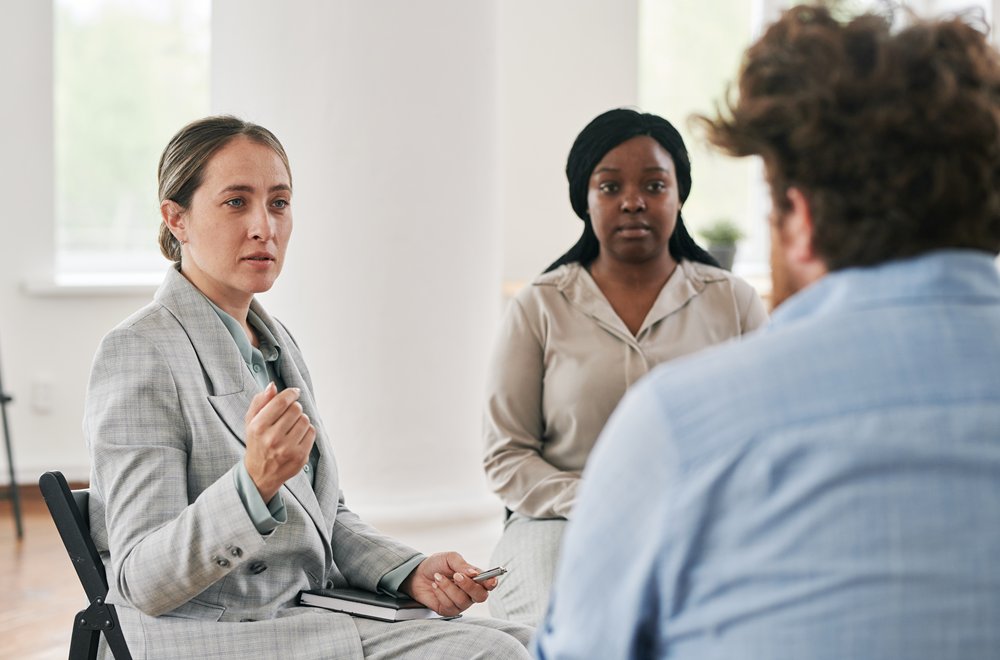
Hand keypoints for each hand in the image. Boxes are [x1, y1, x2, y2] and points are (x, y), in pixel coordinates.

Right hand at [243, 382, 315, 502]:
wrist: (260, 474)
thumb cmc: (257, 443)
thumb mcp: (251, 421)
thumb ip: (260, 401)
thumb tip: (272, 385)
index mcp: (258, 427)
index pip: (281, 402)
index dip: (291, 393)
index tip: (294, 392)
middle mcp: (272, 439)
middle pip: (296, 409)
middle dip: (294, 408)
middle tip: (288, 415)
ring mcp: (287, 449)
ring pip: (305, 420)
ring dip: (301, 420)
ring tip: (291, 427)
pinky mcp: (300, 457)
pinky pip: (312, 432)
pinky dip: (307, 431)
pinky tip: (297, 437)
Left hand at [399, 552, 497, 616]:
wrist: (417, 574)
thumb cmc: (436, 565)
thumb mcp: (449, 558)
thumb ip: (462, 565)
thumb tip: (475, 573)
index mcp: (475, 578)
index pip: (489, 584)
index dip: (492, 583)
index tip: (490, 580)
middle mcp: (470, 593)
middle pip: (481, 596)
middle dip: (469, 586)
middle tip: (456, 576)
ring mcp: (460, 603)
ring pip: (462, 601)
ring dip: (448, 587)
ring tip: (437, 577)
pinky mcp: (448, 611)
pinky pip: (449, 606)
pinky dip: (440, 594)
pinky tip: (435, 586)